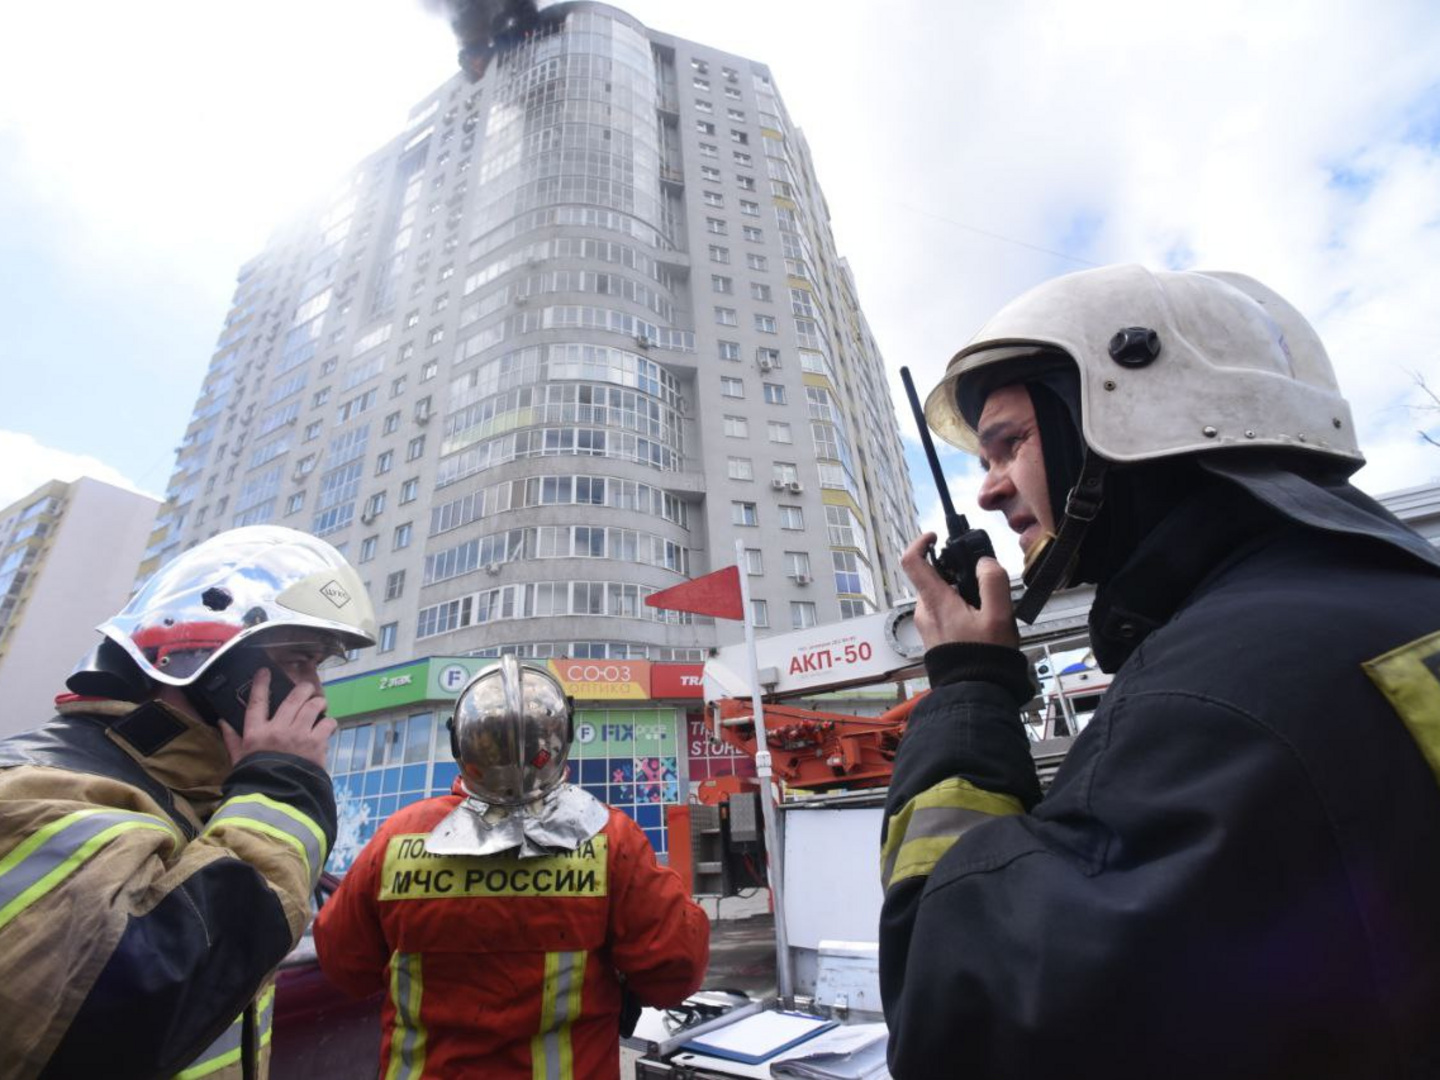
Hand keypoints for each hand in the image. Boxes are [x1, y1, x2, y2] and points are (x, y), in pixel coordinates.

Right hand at [221, 667, 335, 770]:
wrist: (278, 801)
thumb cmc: (256, 780)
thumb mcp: (239, 761)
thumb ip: (232, 740)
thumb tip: (222, 721)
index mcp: (256, 733)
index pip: (257, 702)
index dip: (261, 684)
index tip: (265, 670)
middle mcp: (278, 729)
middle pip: (293, 698)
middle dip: (303, 689)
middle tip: (307, 689)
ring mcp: (299, 735)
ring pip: (313, 706)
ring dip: (319, 702)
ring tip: (320, 704)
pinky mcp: (316, 744)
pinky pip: (327, 723)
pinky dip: (329, 723)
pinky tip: (327, 727)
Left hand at [901, 532, 1019, 651]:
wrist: (973, 692)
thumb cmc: (983, 658)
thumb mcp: (998, 616)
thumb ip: (993, 582)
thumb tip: (984, 563)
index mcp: (935, 601)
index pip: (912, 561)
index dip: (920, 542)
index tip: (936, 536)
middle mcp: (925, 611)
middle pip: (932, 577)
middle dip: (955, 572)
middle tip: (981, 579)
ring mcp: (928, 625)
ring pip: (940, 595)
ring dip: (960, 592)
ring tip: (987, 607)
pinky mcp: (935, 637)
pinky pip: (944, 612)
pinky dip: (960, 608)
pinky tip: (980, 622)